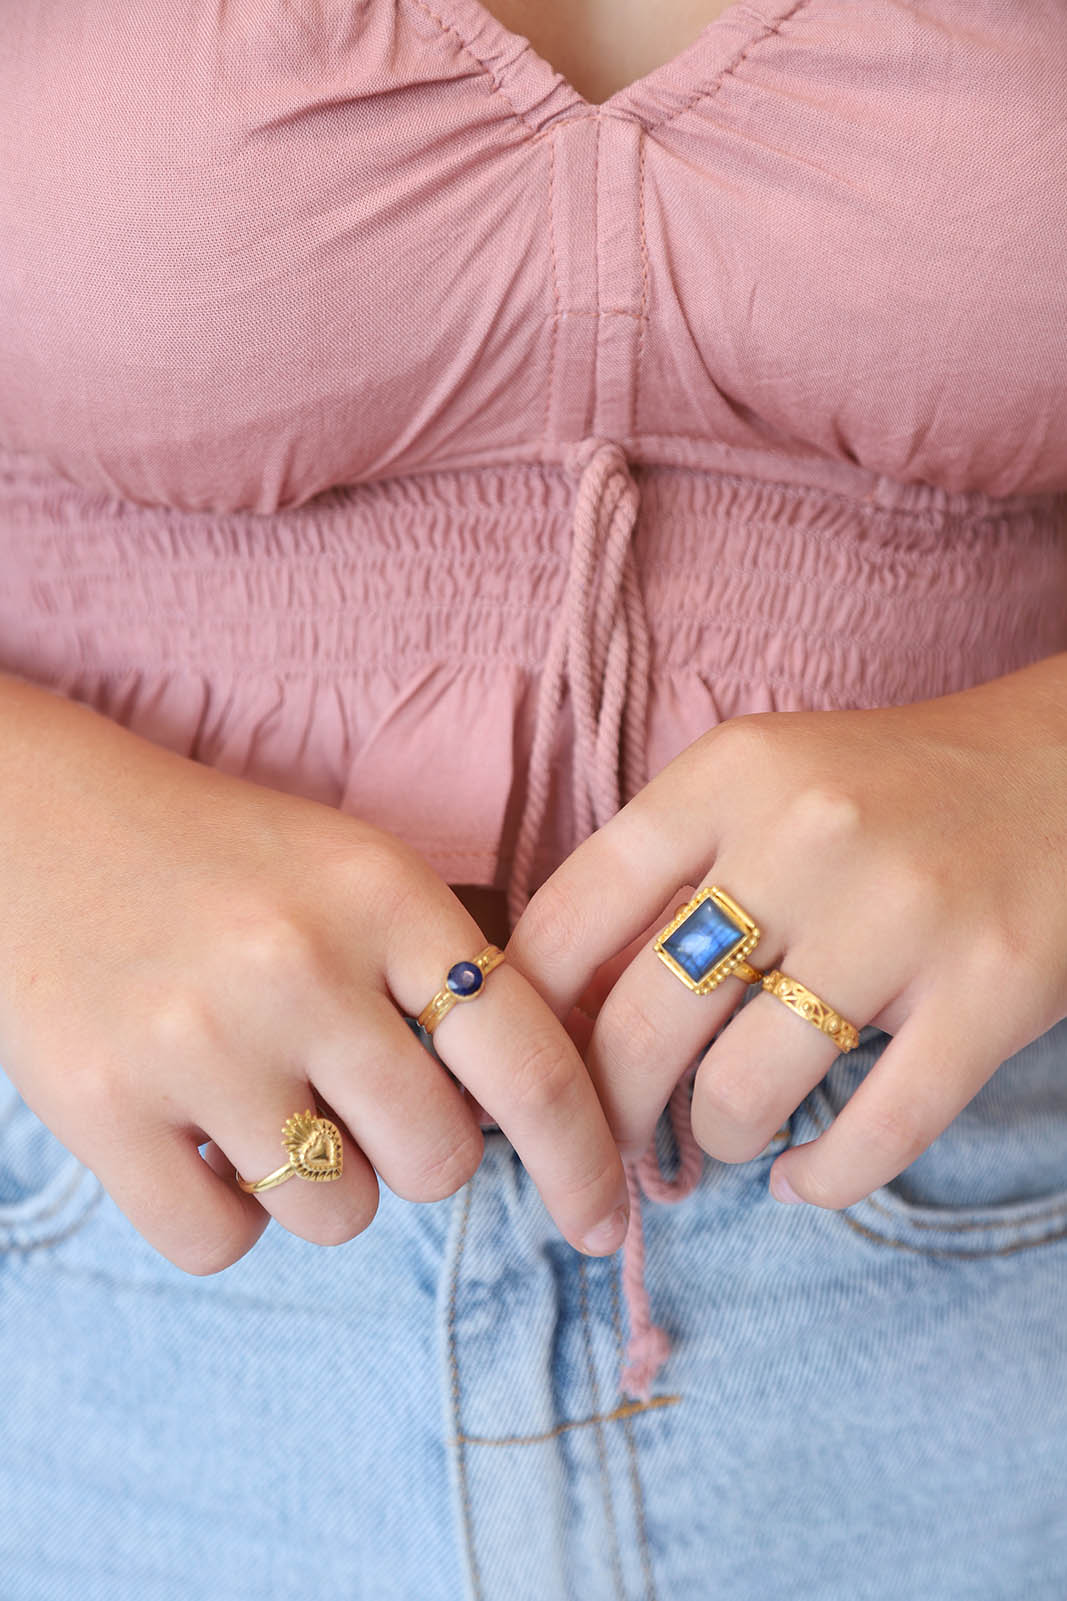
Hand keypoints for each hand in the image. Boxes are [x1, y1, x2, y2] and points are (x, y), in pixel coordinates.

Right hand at [0, 681, 630, 1270]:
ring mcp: (198, 1039)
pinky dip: (226, 1213)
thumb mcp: (352, 870)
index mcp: (383, 892)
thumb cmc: (217, 858)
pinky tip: (199, 1138)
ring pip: (338, 1214)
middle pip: (439, 1161)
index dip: (584, 1159)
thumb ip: (441, 973)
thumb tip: (530, 1119)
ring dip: (320, 1184)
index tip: (605, 1221)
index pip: (529, 1061)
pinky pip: (222, 1245)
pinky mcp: (100, 1105)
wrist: (32, 820)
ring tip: (263, 1100)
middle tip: (354, 1095)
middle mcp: (300, 964)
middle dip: (416, 1151)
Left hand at [505, 656, 1066, 1207]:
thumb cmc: (886, 792)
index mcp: (728, 776)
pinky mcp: (988, 992)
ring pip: (741, 1093)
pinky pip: (872, 1136)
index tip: (528, 1071)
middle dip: (610, 1113)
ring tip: (727, 1133)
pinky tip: (803, 1177)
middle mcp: (804, 836)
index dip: (528, 1022)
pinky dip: (820, 1181)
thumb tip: (557, 1004)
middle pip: (640, 1027)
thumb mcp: (762, 786)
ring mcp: (899, 916)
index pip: (568, 920)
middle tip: (618, 1140)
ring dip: (714, 1140)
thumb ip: (665, 871)